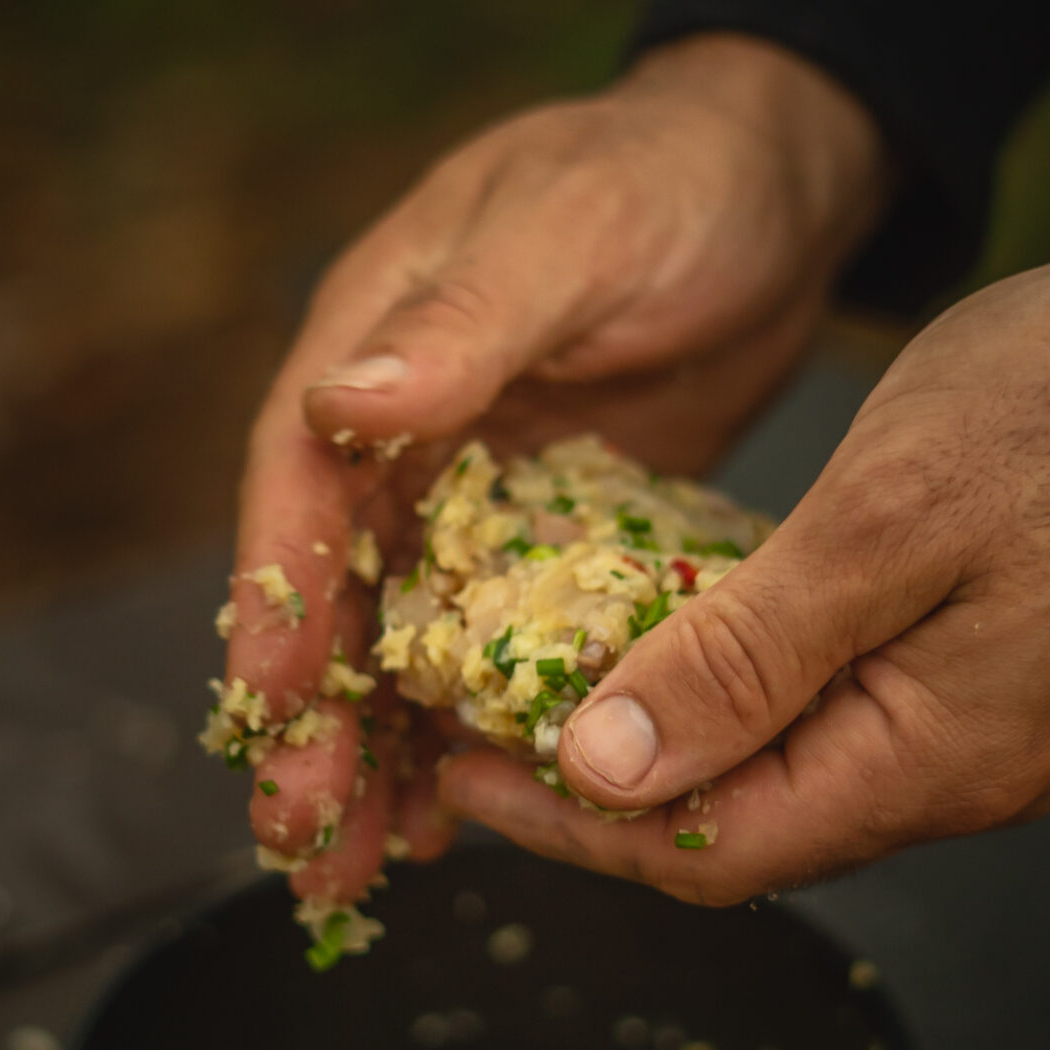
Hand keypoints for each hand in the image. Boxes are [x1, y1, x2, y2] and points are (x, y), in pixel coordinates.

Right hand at [223, 35, 892, 903]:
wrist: (775, 186)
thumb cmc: (672, 180)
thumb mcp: (576, 231)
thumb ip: (468, 317)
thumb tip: (341, 398)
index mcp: (380, 342)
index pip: (300, 484)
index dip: (279, 600)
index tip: (273, 711)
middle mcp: (404, 426)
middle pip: (337, 590)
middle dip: (317, 718)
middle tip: (303, 842)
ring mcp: (472, 487)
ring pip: (402, 637)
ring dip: (379, 749)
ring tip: (359, 869)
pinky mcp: (543, 532)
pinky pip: (489, 643)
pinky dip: (467, 722)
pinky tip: (457, 810)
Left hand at [437, 232, 1049, 902]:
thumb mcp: (880, 521)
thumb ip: (743, 660)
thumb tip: (608, 769)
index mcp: (938, 760)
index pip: (715, 853)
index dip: (576, 828)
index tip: (467, 771)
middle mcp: (964, 776)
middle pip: (746, 830)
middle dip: (606, 795)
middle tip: (487, 732)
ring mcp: (984, 733)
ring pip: (788, 781)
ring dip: (668, 747)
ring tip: (554, 693)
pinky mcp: (987, 679)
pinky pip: (835, 725)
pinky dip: (739, 702)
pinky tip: (678, 651)